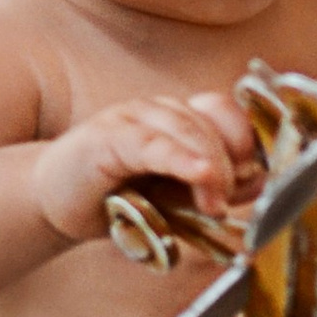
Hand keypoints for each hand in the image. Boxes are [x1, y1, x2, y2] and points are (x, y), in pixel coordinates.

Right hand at [31, 88, 254, 246]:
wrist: (55, 204)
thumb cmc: (119, 200)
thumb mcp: (178, 198)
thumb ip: (217, 188)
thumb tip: (261, 184)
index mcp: (182, 120)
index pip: (229, 115)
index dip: (250, 144)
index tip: (259, 179)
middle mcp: (160, 111)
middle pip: (214, 123)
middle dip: (231, 166)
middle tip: (226, 204)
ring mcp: (132, 117)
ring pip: (188, 130)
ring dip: (210, 170)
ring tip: (212, 205)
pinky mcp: (107, 136)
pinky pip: (152, 143)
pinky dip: (180, 158)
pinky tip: (199, 174)